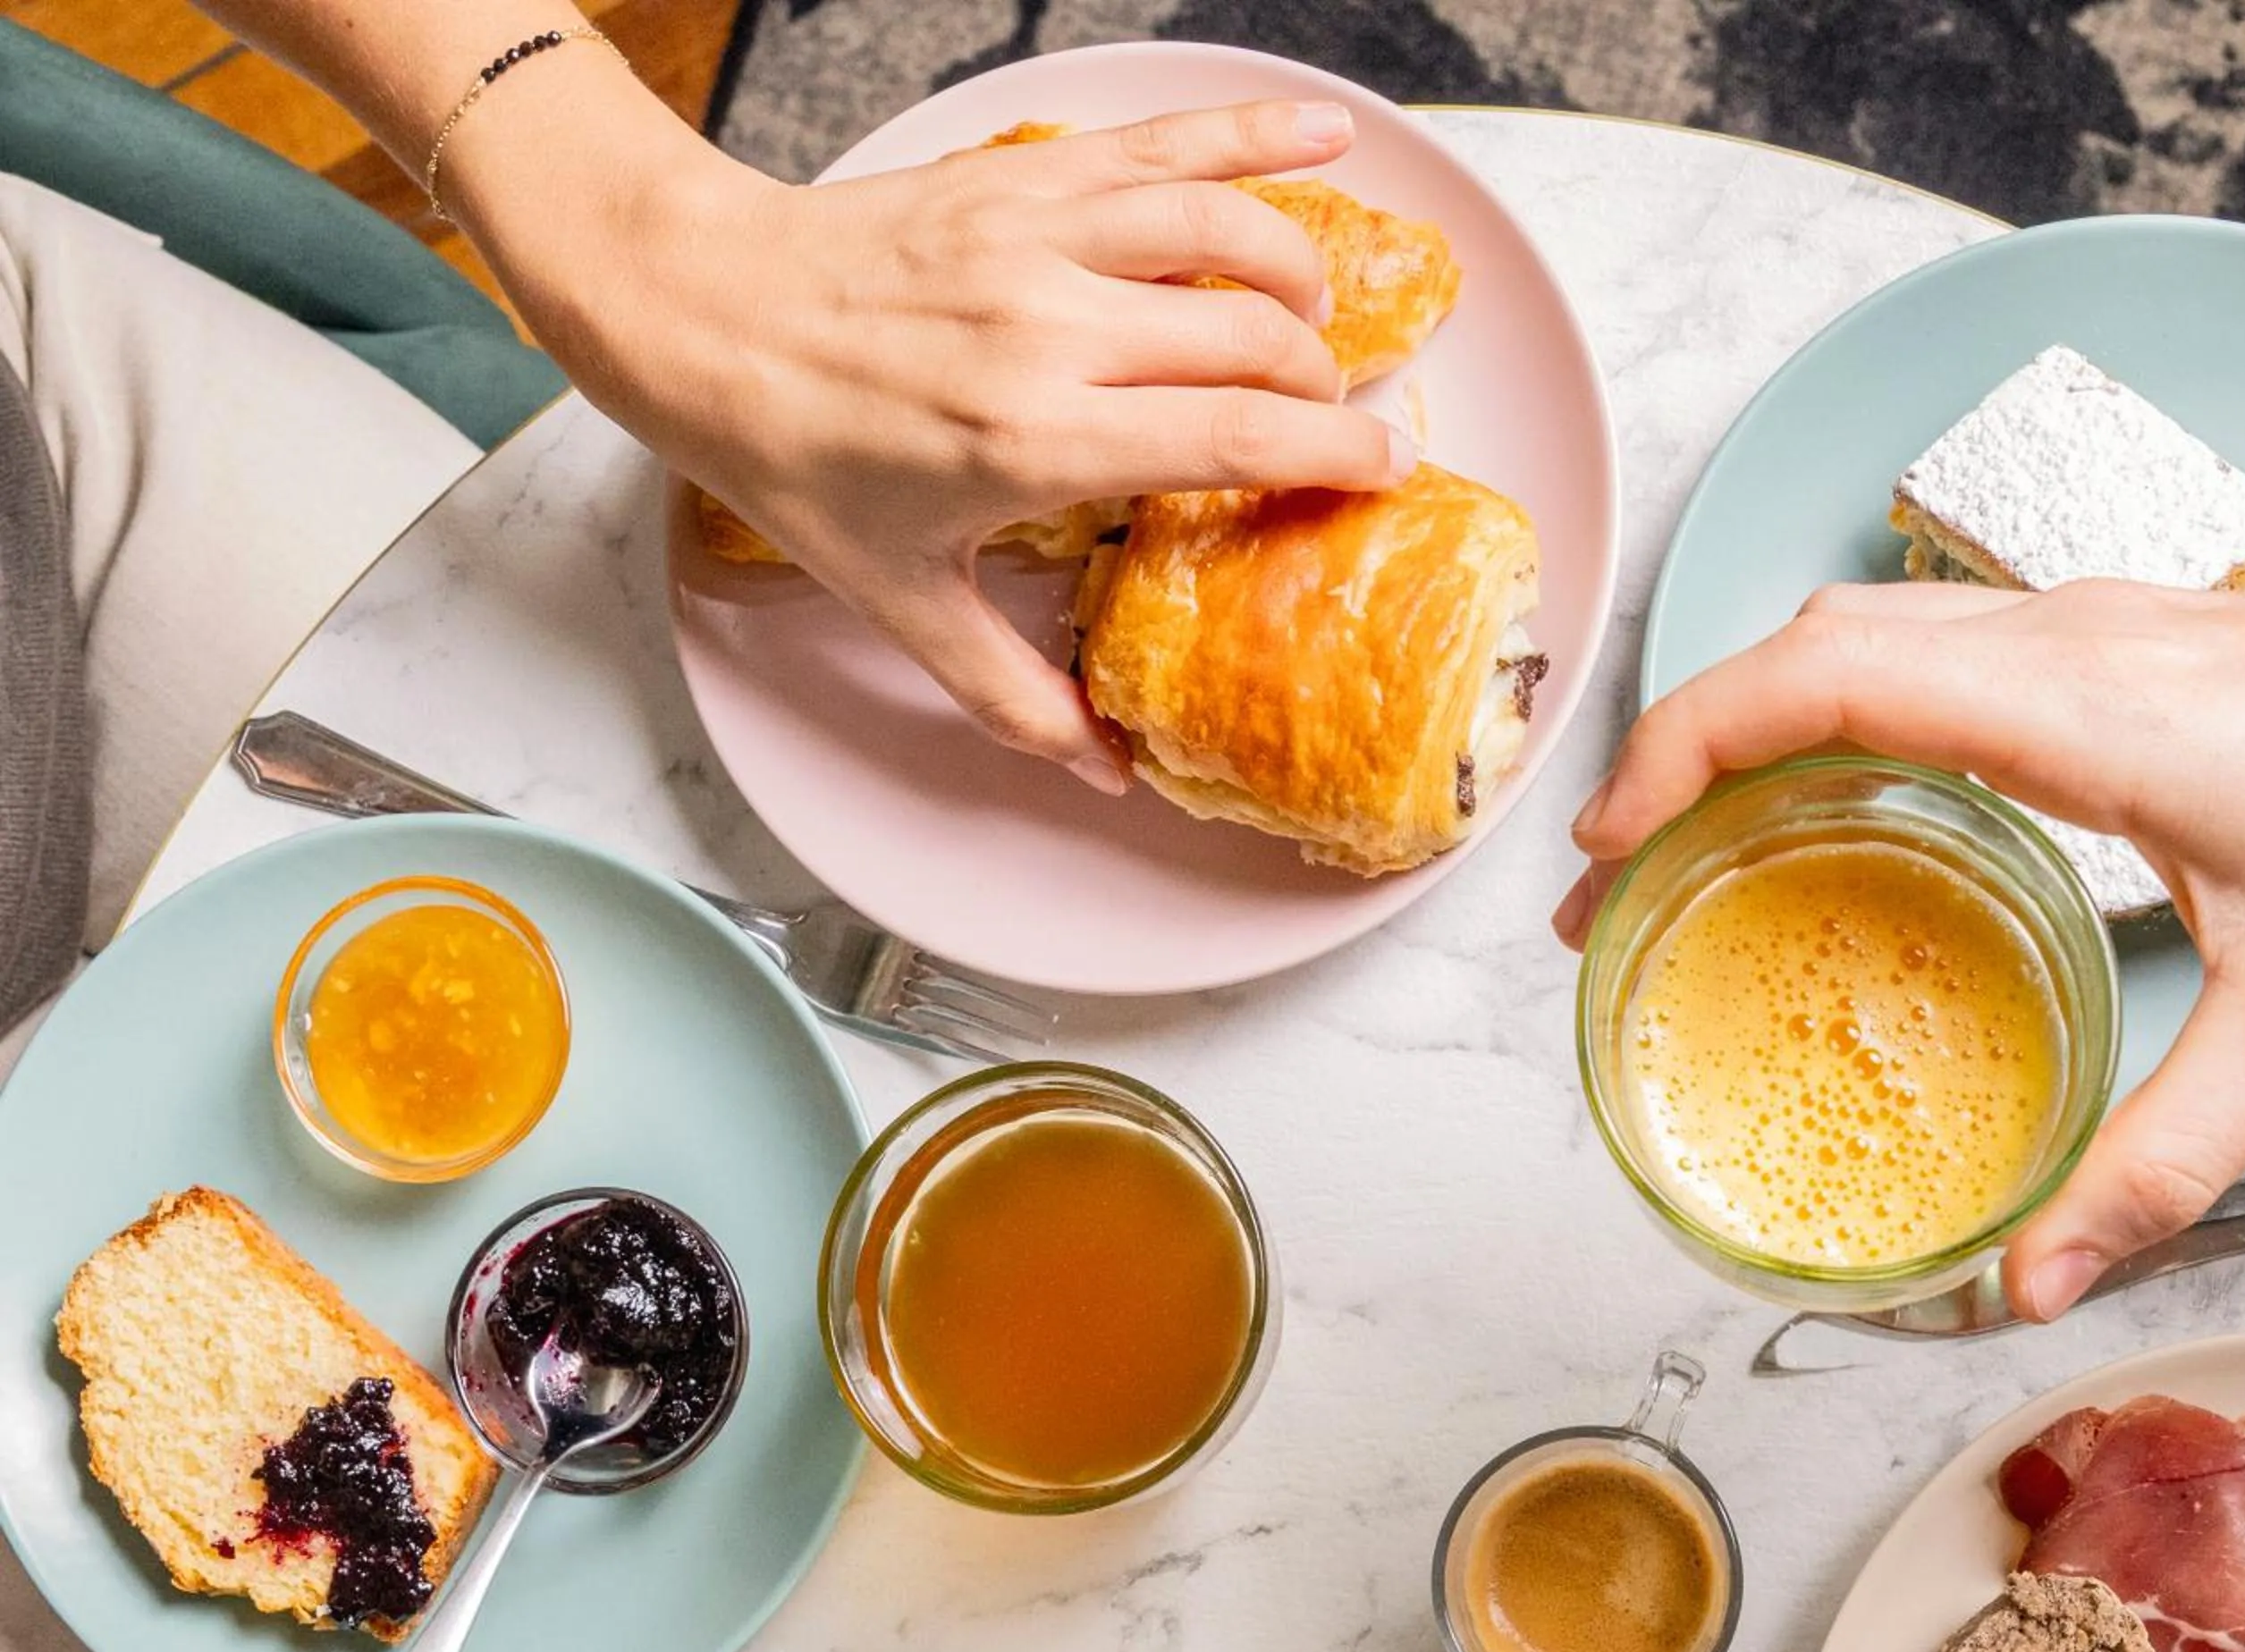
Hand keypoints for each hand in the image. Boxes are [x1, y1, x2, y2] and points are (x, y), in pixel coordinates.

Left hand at [469, 93, 1410, 787]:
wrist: (698, 312)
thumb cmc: (797, 457)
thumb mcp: (901, 601)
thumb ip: (1014, 695)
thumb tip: (1107, 772)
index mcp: (1035, 440)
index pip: (1236, 436)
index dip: (1335, 454)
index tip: (1388, 472)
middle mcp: (1052, 329)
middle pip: (1253, 338)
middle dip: (1322, 383)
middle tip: (1334, 422)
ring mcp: (1038, 237)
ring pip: (1225, 231)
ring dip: (1297, 273)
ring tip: (1318, 318)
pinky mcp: (1019, 176)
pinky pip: (1161, 143)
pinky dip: (1254, 128)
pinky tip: (1328, 132)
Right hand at [1560, 578, 2244, 1315]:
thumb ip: (2161, 1160)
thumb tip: (2031, 1279)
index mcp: (2090, 708)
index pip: (1829, 677)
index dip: (1688, 746)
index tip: (1612, 845)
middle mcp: (2075, 638)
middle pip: (1815, 638)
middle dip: (1684, 745)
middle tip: (1619, 882)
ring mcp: (2101, 621)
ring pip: (1869, 627)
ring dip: (1756, 717)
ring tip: (1692, 844)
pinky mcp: (2127, 638)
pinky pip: (1935, 642)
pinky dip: (1838, 707)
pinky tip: (1836, 804)